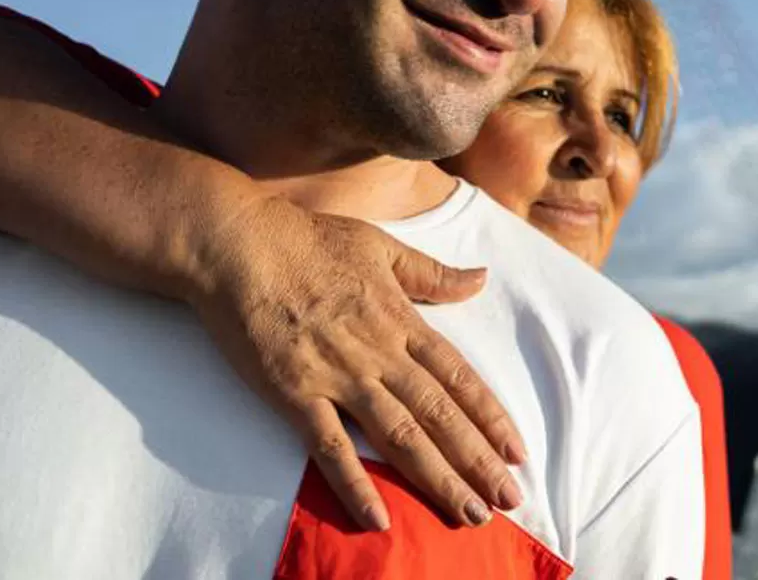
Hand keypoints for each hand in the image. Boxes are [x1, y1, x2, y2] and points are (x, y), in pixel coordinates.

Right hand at [189, 193, 524, 531]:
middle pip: (439, 414)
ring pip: (400, 436)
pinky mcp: (293, 392)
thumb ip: (432, 274)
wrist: (239, 244)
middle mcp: (378, 354)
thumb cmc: (309, 240)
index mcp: (401, 321)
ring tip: (469, 514)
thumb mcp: (382, 246)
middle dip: (478, 461)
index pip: (458, 377)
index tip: (518, 452)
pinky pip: (330, 446)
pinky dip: (355, 483)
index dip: (491, 417)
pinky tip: (379, 517)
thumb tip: (481, 278)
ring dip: (438, 478)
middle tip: (508, 501)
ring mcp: (338, 375)